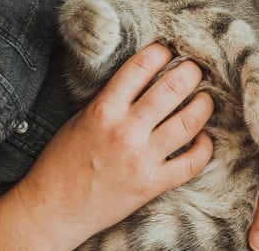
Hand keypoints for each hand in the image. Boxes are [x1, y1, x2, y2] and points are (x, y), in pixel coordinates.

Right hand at [0, 44, 213, 249]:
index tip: (168, 50)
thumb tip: (142, 77)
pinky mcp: (152, 184)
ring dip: (203, 105)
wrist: (53, 208)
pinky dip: (204, 147)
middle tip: (196, 68)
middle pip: (171, 90)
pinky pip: (191, 163)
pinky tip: (204, 137)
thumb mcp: (80, 118)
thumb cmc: (62, 161)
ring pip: (187, 123)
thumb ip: (110, 99)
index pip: (140, 67)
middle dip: (190, 73)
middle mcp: (126, 131)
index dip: (160, 53)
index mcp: (103, 110)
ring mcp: (142, 159)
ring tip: (206, 98)